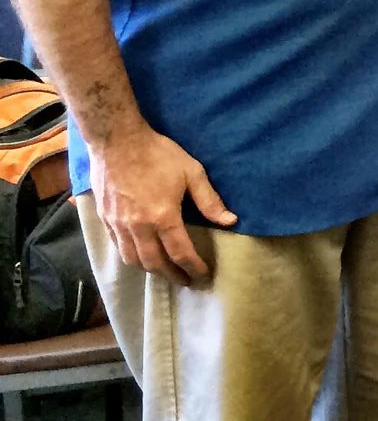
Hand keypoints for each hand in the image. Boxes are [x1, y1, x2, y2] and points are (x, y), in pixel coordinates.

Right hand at [88, 125, 232, 282]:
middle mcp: (138, 226)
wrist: (116, 140)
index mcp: (162, 217)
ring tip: (165, 272)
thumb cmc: (157, 154)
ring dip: (150, 270)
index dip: (193, 267)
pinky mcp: (104, 218)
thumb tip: (230, 221)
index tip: (203, 274)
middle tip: (186, 281)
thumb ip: (210, 200)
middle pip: (155, 263)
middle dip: (172, 275)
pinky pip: (117, 247)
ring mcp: (117, 224)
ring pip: (132, 259)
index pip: (180, 253)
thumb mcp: (192, 172)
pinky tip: (140, 256)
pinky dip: (131, 257)